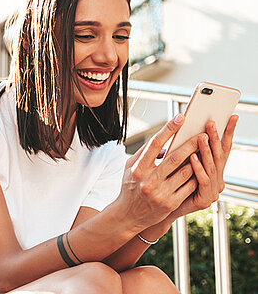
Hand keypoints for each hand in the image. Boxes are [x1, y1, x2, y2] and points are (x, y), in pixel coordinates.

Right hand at [113, 114, 201, 232]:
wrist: (128, 215)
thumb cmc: (130, 186)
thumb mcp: (130, 167)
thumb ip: (144, 153)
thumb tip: (163, 141)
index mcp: (137, 168)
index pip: (155, 144)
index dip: (168, 129)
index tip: (180, 118)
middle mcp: (148, 180)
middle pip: (174, 158)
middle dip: (190, 144)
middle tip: (203, 134)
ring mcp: (160, 194)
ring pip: (185, 172)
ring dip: (197, 160)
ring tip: (205, 150)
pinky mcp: (170, 204)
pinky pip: (188, 187)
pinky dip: (196, 176)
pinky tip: (201, 169)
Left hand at [170, 115, 238, 218]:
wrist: (159, 209)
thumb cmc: (168, 183)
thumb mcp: (177, 163)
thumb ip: (185, 150)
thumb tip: (184, 127)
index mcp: (212, 169)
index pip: (222, 148)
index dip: (227, 132)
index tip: (231, 116)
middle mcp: (216, 179)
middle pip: (219, 155)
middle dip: (215, 137)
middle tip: (211, 122)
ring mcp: (212, 190)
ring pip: (211, 167)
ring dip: (206, 150)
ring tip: (201, 136)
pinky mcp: (204, 200)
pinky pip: (202, 181)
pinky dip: (198, 168)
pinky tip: (193, 157)